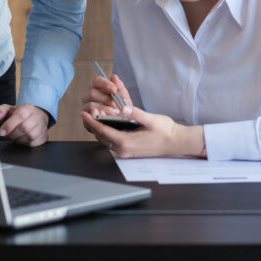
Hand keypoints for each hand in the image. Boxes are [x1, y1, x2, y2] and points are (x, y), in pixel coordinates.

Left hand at [0, 103, 48, 146]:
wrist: (34, 118)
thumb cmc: (19, 115)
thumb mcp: (8, 110)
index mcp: (28, 108)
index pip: (20, 115)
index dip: (9, 125)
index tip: (2, 132)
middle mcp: (37, 116)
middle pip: (24, 127)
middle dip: (12, 134)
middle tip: (8, 134)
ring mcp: (42, 127)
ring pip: (30, 136)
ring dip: (18, 139)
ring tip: (15, 136)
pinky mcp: (43, 137)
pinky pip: (33, 144)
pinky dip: (25, 144)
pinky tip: (22, 139)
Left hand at [80, 106, 205, 158]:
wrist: (176, 143)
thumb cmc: (165, 131)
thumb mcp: (150, 119)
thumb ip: (135, 113)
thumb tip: (122, 107)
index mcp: (127, 143)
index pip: (103, 132)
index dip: (92, 122)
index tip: (84, 114)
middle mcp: (124, 150)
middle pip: (102, 137)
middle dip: (94, 125)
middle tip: (88, 112)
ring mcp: (126, 152)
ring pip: (106, 140)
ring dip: (100, 129)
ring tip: (95, 116)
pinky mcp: (130, 151)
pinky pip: (113, 142)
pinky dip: (108, 133)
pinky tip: (108, 123)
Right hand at [81, 73, 133, 117]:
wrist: (124, 124)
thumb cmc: (122, 108)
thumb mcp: (124, 97)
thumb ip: (120, 87)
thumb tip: (114, 77)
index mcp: (98, 88)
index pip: (96, 81)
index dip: (105, 84)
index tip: (114, 90)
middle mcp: (89, 97)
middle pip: (92, 93)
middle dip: (106, 99)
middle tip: (117, 105)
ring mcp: (86, 109)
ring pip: (90, 106)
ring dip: (104, 109)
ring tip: (115, 113)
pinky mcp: (86, 121)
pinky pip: (89, 118)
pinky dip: (99, 117)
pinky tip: (107, 118)